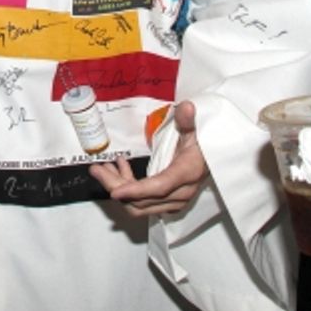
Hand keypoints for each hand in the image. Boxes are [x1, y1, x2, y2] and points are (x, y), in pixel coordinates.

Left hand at [89, 101, 207, 216]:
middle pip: (142, 199)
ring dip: (118, 188)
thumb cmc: (203, 144)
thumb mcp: (196, 130)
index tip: (114, 192)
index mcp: (186, 174)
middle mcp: (180, 194)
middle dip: (115, 186)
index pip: (159, 186)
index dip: (136, 191)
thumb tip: (186, 106)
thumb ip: (188, 120)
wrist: (214, 161)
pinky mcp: (167, 204)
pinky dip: (127, 190)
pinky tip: (119, 168)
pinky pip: (142, 203)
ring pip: (138, 204)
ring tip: (103, 168)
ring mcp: (174, 202)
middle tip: (96, 168)